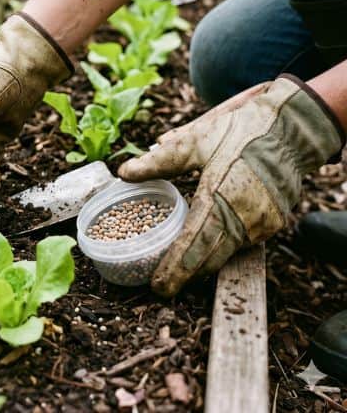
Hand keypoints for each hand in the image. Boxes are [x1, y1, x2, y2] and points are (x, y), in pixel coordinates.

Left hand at [119, 75, 343, 296]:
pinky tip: (206, 251)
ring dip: (204, 264)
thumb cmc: (240, 130)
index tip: (158, 285)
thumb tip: (124, 173)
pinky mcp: (274, 223)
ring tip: (178, 272)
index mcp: (221, 194)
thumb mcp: (195, 140)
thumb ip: (158, 162)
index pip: (194, 242)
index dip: (176, 267)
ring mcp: (263, 222)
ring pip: (228, 253)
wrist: (291, 128)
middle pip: (211, 257)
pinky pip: (243, 243)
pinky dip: (223, 249)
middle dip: (185, 275)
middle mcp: (245, 215)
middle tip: (161, 287)